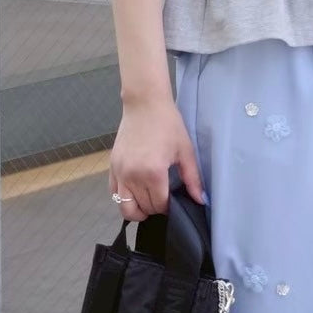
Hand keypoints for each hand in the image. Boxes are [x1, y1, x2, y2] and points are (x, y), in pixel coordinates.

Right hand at [109, 95, 205, 221]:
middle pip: (143, 208)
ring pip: (124, 207)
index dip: (169, 208)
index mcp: (153, 173)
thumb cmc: (168, 124)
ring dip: (138, 209)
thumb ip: (192, 179)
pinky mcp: (112, 167)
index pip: (160, 205)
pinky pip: (114, 193)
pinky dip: (124, 198)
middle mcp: (133, 176)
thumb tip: (200, 200)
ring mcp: (119, 172)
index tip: (175, 201)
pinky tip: (136, 191)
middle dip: (155, 208)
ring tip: (148, 200)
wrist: (144, 104)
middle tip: (164, 198)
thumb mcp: (185, 151)